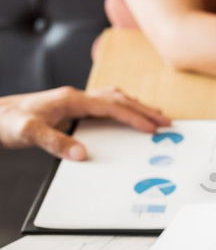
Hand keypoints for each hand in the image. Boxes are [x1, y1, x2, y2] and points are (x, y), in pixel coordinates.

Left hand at [0, 86, 169, 159]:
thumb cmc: (5, 122)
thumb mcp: (27, 133)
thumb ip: (55, 142)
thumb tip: (82, 154)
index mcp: (71, 99)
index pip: (112, 106)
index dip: (135, 117)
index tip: (153, 128)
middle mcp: (75, 95)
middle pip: (119, 99)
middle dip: (144, 110)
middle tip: (166, 122)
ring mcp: (73, 99)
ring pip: (113, 98)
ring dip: (136, 106)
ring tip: (154, 115)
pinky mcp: (69, 105)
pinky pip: (104, 103)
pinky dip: (121, 107)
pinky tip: (123, 113)